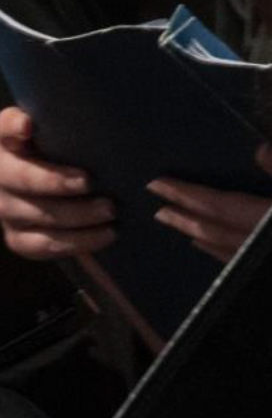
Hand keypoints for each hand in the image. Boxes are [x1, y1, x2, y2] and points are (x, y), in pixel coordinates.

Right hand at [0, 106, 115, 259]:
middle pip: (16, 176)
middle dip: (53, 181)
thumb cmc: (86, 158)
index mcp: (13, 139)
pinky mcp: (16, 237)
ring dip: (74, 215)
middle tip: (90, 182)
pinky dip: (74, 242)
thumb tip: (127, 124)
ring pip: (30, 213)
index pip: (5, 126)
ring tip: (110, 211)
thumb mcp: (87, 137)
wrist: (83, 199)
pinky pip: (39, 245)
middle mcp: (0, 171)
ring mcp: (5, 207)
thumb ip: (90, 128)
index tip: (29, 126)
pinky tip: (104, 234)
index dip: (14, 126)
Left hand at [148, 146, 271, 261]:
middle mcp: (253, 242)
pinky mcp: (261, 267)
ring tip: (181, 227)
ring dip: (200, 235)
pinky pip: (236, 261)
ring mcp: (257, 260)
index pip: (214, 204)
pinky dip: (220, 251)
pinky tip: (214, 248)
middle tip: (158, 212)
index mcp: (261, 218)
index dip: (184, 193)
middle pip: (211, 229)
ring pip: (222, 249)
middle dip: (183, 219)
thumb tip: (260, 149)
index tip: (156, 184)